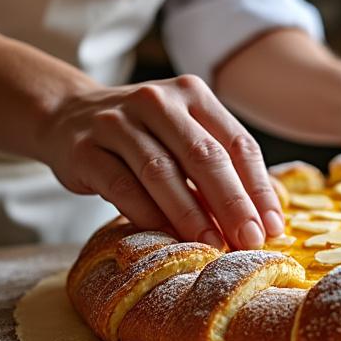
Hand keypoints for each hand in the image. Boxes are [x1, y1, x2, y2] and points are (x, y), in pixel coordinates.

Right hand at [36, 75, 283, 249]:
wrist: (67, 116)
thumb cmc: (142, 135)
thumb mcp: (183, 136)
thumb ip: (220, 166)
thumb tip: (267, 217)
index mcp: (193, 95)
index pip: (237, 143)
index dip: (258, 188)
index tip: (273, 227)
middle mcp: (157, 101)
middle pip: (204, 156)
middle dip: (232, 203)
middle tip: (249, 241)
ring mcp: (117, 122)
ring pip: (162, 171)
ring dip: (191, 213)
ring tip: (212, 245)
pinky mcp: (85, 148)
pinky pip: (121, 185)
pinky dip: (147, 213)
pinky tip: (166, 237)